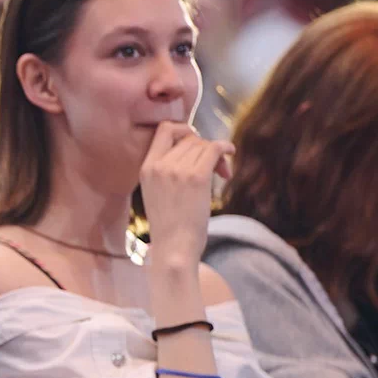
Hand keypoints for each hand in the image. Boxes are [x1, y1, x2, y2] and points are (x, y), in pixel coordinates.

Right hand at [139, 122, 233, 274]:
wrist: (173, 249)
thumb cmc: (170, 227)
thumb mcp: (156, 194)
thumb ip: (166, 171)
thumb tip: (194, 149)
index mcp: (146, 168)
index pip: (164, 129)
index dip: (183, 130)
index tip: (195, 142)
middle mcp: (159, 165)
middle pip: (190, 138)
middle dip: (205, 148)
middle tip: (214, 167)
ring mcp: (177, 170)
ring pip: (203, 145)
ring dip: (216, 155)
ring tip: (221, 174)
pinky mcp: (196, 177)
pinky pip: (214, 149)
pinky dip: (225, 148)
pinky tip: (230, 153)